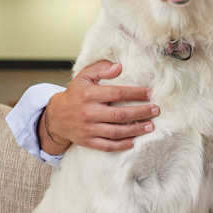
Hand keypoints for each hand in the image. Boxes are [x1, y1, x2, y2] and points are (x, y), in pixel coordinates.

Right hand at [38, 60, 159, 153]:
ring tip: (150, 126)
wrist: (56, 116)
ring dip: (135, 130)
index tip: (149, 93)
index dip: (135, 93)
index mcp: (89, 95)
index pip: (117, 93)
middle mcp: (89, 112)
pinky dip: (122, 145)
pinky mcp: (88, 141)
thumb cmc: (75, 94)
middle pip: (120, 115)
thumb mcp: (84, 77)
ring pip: (116, 132)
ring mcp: (89, 129)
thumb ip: (100, 69)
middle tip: (155, 110)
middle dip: (141, 112)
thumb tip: (119, 66)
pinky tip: (134, 140)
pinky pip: (107, 145)